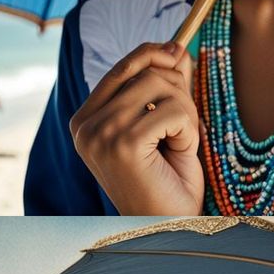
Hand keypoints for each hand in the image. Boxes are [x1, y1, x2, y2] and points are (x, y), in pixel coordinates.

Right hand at [69, 42, 204, 214]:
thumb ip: (165, 87)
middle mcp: (85, 126)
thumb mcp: (166, 125)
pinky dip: (188, 130)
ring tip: (180, 144)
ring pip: (160, 87)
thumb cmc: (167, 182)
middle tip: (183, 127)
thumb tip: (175, 47)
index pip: (120, 68)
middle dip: (177, 92)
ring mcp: (100, 135)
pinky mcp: (122, 144)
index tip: (177, 52)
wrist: (171, 226)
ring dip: (185, 113)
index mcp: (85, 121)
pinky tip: (179, 154)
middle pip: (144, 72)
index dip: (151, 55)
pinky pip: (174, 110)